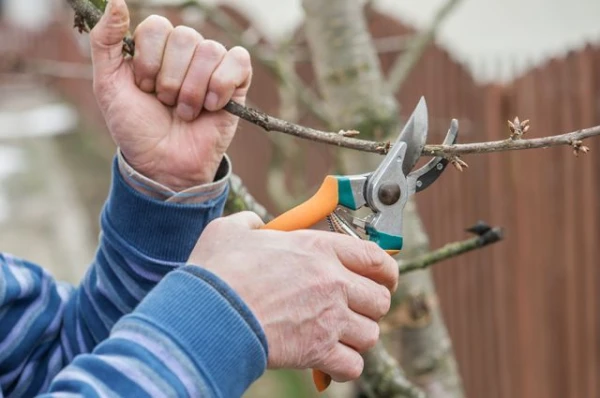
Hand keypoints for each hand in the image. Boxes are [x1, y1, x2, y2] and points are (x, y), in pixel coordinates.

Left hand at [90, 0, 251, 189]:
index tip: (143, 88)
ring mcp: (211, 67)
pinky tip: (211, 107)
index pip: (157, 26)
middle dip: (171, 79)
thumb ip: (105, 41)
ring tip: (186, 112)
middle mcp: (185, 53)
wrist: (163, 165)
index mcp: (155, 48)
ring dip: (193, 90)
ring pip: (209, 51)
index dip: (149, 60)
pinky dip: (222, 86)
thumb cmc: (136, 128)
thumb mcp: (107, 85)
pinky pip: (237, 62)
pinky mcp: (236, 83)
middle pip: (184, 37)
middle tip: (166, 104)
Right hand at [188, 212, 398, 381]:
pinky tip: (328, 360)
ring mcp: (329, 318)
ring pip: (371, 334)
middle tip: (354, 309)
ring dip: (357, 337)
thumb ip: (250, 224)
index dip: (386, 271)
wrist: (209, 313)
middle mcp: (333, 281)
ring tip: (339, 336)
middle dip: (370, 307)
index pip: (375, 258)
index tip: (384, 278)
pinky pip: (353, 366)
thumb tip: (255, 226)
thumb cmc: (218, 271)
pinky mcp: (318, 351)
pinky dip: (344, 366)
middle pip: (380, 300)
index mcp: (319, 248)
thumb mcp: (231, 230)